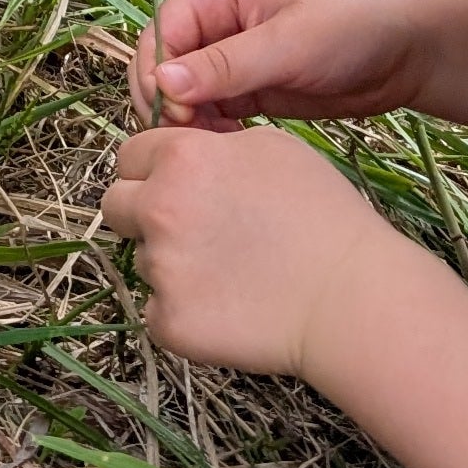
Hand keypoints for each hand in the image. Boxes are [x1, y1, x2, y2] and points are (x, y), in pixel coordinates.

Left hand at [101, 123, 405, 377]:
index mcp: (180, 159)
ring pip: (142, 260)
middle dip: (143, 213)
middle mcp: (159, 209)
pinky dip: (184, 311)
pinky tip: (230, 307)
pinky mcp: (168, 322)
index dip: (153, 170)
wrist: (351, 298)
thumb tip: (180, 150)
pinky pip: (157, 311)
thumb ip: (210, 145)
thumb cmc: (324, 217)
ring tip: (231, 272)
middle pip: (115, 205)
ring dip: (171, 264)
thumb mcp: (271, 147)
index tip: (177, 186)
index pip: (130, 155)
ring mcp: (160, 269)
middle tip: (191, 230)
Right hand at [133, 0, 443, 128]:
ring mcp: (231, 57)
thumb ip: (225, 65)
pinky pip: (211, 111)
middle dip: (170, 101)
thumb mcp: (289, 43)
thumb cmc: (353, 25)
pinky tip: (231, 147)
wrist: (410, 50)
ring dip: (189, 122)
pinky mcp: (248, 89)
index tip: (176, 114)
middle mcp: (215, 20)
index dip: (158, 72)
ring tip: (216, 148)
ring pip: (184, 93)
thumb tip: (162, 82)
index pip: (162, 31)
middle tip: (193, 139)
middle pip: (165, 64)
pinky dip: (212, 131)